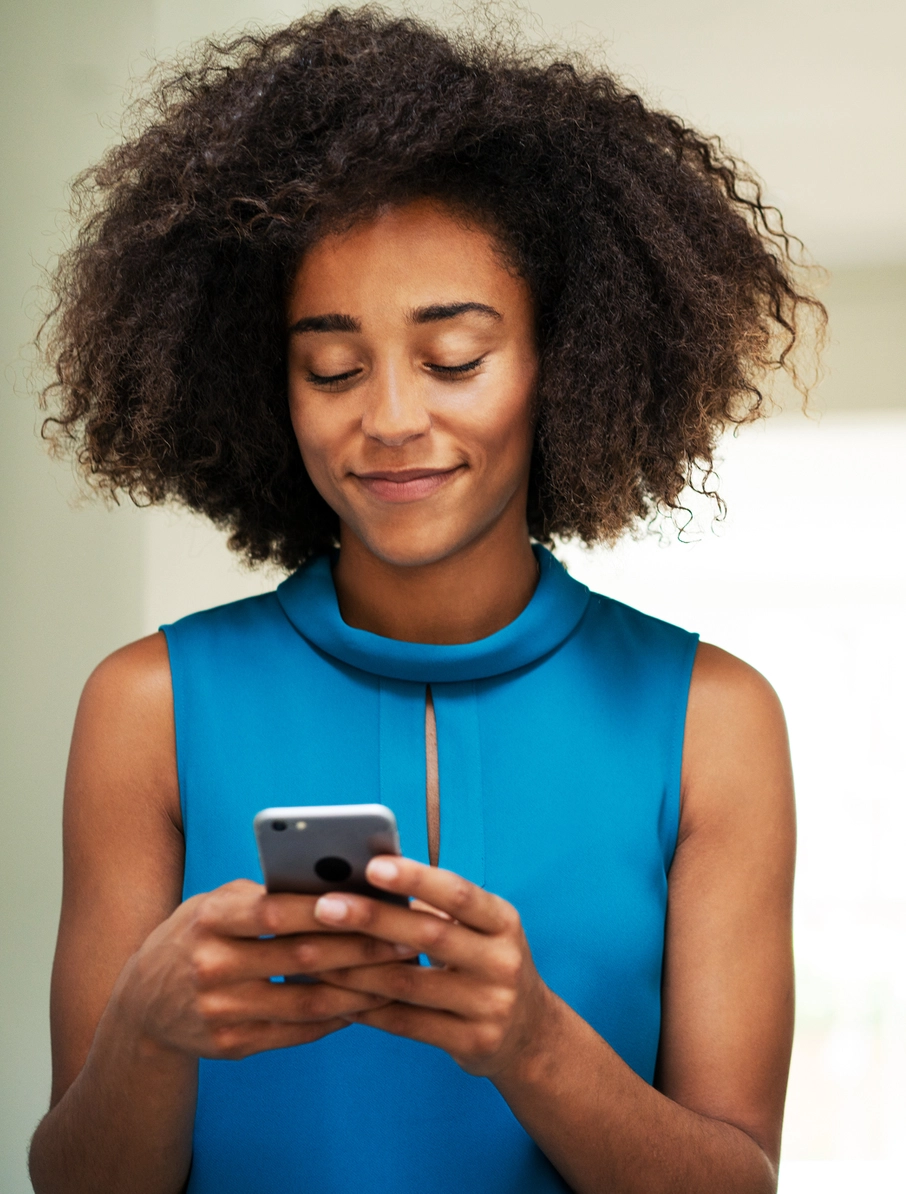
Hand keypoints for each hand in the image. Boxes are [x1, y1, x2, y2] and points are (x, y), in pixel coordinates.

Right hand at [113, 879, 415, 1060]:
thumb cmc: (198, 936)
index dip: (324, 908)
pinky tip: (368, 1003)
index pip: (275, 911)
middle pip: (301, 957)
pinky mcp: (232, 1046)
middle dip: (361, 948)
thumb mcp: (216, 904)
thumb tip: (337, 884)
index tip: (374, 902)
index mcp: (211, 919)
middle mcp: (213, 965)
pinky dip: (337, 1018)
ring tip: (399, 974)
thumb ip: (266, 895)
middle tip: (408, 938)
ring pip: (307, 1001)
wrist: (143, 1005)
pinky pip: (297, 1032)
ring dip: (361, 989)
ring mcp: (221, 1010)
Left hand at [313, 858, 556, 1079]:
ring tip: (313, 954)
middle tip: (324, 906)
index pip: (459, 894)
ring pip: (410, 984)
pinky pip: (408, 1024)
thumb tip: (367, 879)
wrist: (530, 1034)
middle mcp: (503, 961)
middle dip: (373, 918)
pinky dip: (368, 1009)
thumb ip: (436, 908)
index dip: (416, 879)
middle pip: (430, 935)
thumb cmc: (486, 963)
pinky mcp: (473, 1042)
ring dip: (356, 968)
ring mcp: (491, 1005)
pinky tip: (335, 996)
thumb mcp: (481, 929)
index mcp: (503, 921)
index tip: (372, 865)